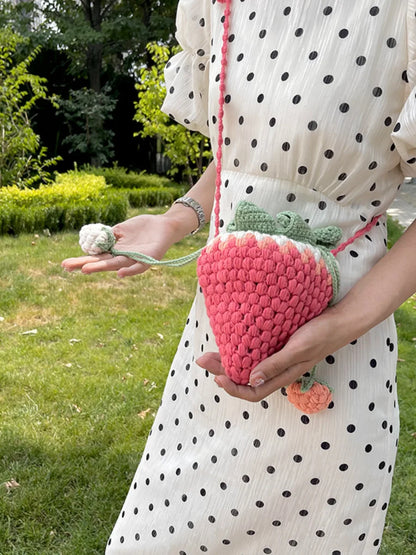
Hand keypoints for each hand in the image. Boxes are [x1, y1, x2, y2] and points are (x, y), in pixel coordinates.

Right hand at [61, 213, 180, 277]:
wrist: (164, 225)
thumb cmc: (141, 228)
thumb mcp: (121, 229)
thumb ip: (108, 236)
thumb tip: (90, 241)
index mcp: (116, 251)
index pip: (96, 257)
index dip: (81, 260)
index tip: (64, 264)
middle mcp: (124, 258)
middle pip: (102, 263)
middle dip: (86, 265)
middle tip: (69, 268)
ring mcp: (136, 259)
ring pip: (117, 265)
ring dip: (102, 267)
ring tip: (87, 269)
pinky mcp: (150, 258)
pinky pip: (139, 266)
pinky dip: (130, 271)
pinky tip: (120, 274)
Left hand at [197, 305, 353, 401]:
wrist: (340, 321)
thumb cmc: (321, 335)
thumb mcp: (297, 350)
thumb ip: (276, 365)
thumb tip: (251, 380)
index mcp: (282, 376)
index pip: (253, 391)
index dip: (233, 388)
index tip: (217, 376)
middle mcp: (277, 370)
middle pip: (245, 379)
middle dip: (223, 371)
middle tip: (203, 359)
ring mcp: (278, 358)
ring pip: (248, 365)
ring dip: (229, 360)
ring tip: (211, 352)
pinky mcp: (279, 345)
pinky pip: (256, 352)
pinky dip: (241, 349)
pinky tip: (233, 341)